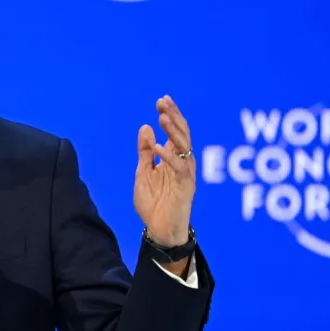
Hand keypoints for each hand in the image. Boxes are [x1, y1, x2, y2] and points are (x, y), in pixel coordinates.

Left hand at [134, 95, 195, 247]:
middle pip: (182, 134)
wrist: (159, 230)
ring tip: (162, 117)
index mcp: (173, 158)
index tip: (161, 100)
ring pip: (184, 147)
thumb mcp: (143, 173)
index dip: (170, 115)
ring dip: (173, 131)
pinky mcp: (186, 187)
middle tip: (163, 102)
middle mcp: (182, 163)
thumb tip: (146, 127)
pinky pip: (179, 168)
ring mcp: (185, 174)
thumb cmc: (154, 203)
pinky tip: (157, 147)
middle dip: (174, 117)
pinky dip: (168, 156)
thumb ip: (145, 152)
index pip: (175, 131)